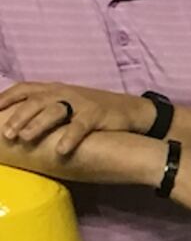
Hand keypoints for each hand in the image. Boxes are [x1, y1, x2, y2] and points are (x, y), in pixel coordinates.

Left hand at [0, 80, 144, 155]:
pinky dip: (69, 138)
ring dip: (37, 124)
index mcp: (53, 89)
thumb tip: (16, 125)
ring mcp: (80, 103)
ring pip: (54, 111)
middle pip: (35, 101)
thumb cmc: (91, 110)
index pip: (24, 89)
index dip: (6, 98)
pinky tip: (60, 151)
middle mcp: (64, 92)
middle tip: (6, 134)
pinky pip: (80, 126)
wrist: (129, 109)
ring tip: (24, 138)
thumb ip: (44, 109)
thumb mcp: (66, 103)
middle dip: (18, 117)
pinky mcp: (96, 115)